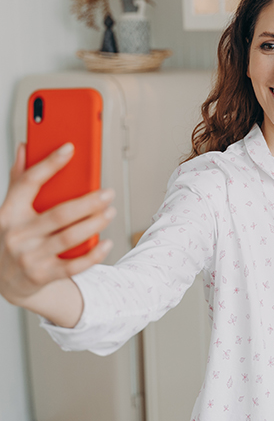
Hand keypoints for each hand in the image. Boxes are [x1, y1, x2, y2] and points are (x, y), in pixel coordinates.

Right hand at [0, 143, 114, 309]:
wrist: (6, 279)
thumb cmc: (15, 235)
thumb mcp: (11, 208)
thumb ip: (20, 179)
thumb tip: (25, 146)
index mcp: (9, 211)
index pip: (29, 182)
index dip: (49, 164)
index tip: (70, 148)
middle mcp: (17, 234)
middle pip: (59, 214)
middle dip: (88, 202)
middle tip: (108, 193)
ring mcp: (29, 256)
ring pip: (69, 238)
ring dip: (95, 224)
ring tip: (110, 212)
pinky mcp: (42, 275)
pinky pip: (74, 265)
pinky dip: (93, 254)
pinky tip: (107, 242)